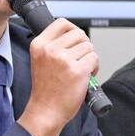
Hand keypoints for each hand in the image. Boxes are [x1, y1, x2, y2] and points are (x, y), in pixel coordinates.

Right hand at [18, 18, 97, 135]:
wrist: (45, 111)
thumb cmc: (45, 90)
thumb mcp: (40, 60)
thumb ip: (52, 45)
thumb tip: (73, 34)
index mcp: (39, 45)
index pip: (62, 23)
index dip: (73, 30)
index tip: (75, 39)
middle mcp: (50, 50)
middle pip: (79, 34)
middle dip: (83, 45)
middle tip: (80, 59)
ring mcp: (64, 60)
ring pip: (88, 46)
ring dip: (89, 57)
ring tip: (82, 69)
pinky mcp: (78, 71)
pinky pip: (94, 58)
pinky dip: (95, 67)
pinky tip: (87, 76)